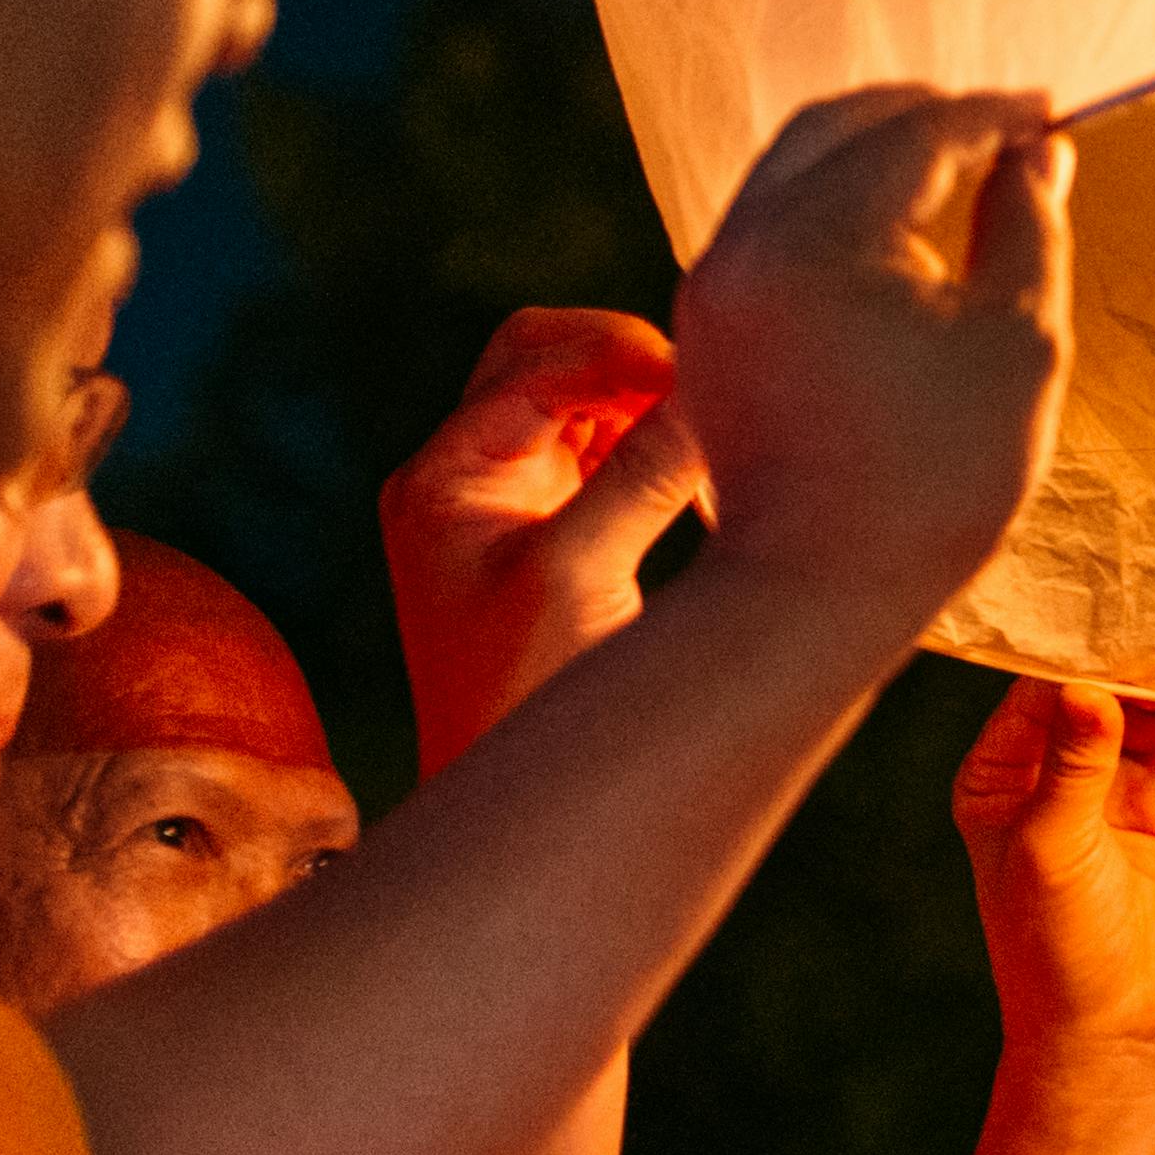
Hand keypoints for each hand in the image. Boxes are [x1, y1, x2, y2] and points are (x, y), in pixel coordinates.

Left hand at [382, 306, 709, 767]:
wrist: (500, 798)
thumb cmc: (521, 697)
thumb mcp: (582, 574)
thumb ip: (643, 473)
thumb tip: (711, 389)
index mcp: (443, 476)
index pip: (533, 363)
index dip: (622, 357)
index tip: (701, 380)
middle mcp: (461, 477)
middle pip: (541, 358)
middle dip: (623, 360)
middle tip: (699, 390)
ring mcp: (501, 504)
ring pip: (574, 401)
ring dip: (638, 402)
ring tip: (704, 428)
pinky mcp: (543, 534)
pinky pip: (594, 454)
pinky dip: (643, 445)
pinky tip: (691, 469)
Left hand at [667, 87, 1070, 650]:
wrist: (815, 592)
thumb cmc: (934, 478)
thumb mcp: (1018, 344)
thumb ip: (1030, 228)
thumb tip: (1036, 154)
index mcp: (817, 235)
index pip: (917, 134)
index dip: (993, 117)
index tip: (1050, 116)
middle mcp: (745, 241)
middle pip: (837, 127)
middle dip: (923, 115)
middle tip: (1001, 128)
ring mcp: (714, 282)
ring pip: (793, 168)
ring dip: (874, 153)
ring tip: (953, 169)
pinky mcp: (708, 323)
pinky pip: (770, 223)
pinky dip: (833, 204)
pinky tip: (889, 234)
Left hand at [957, 682, 1154, 1075]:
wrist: (1119, 1031)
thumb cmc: (1055, 947)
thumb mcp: (1050, 848)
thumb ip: (1072, 765)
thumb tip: (1085, 687)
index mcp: (1004, 775)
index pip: (1036, 694)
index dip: (1070, 652)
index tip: (1104, 606)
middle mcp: (1065, 773)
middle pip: (1104, 694)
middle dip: (1135, 656)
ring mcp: (1128, 791)